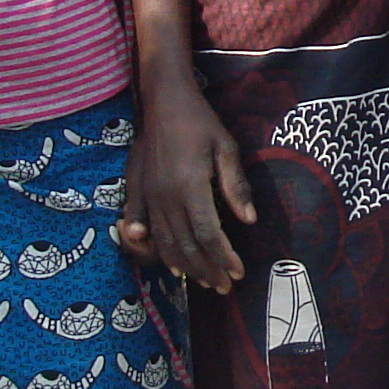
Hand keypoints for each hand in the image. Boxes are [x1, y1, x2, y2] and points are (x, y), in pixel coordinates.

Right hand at [121, 79, 256, 295]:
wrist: (163, 101)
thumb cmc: (200, 122)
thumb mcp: (226, 147)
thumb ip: (236, 186)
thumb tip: (249, 220)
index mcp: (189, 187)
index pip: (208, 234)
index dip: (223, 258)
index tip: (239, 273)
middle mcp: (166, 197)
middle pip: (186, 246)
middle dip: (207, 270)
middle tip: (225, 286)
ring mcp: (149, 196)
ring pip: (166, 244)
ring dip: (186, 267)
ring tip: (205, 281)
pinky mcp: (139, 192)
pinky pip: (147, 231)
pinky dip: (159, 252)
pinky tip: (172, 266)